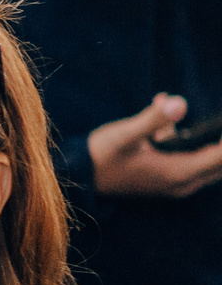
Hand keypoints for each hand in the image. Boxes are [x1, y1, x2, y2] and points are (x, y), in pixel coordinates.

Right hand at [90, 94, 221, 195]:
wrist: (78, 175)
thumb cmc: (101, 155)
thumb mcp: (125, 134)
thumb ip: (154, 118)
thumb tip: (180, 102)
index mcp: (178, 172)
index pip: (221, 157)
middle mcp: (182, 182)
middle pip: (221, 165)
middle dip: (221, 142)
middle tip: (219, 121)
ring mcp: (175, 183)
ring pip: (209, 164)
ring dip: (206, 140)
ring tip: (190, 114)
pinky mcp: (166, 179)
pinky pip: (191, 160)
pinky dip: (189, 141)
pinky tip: (163, 111)